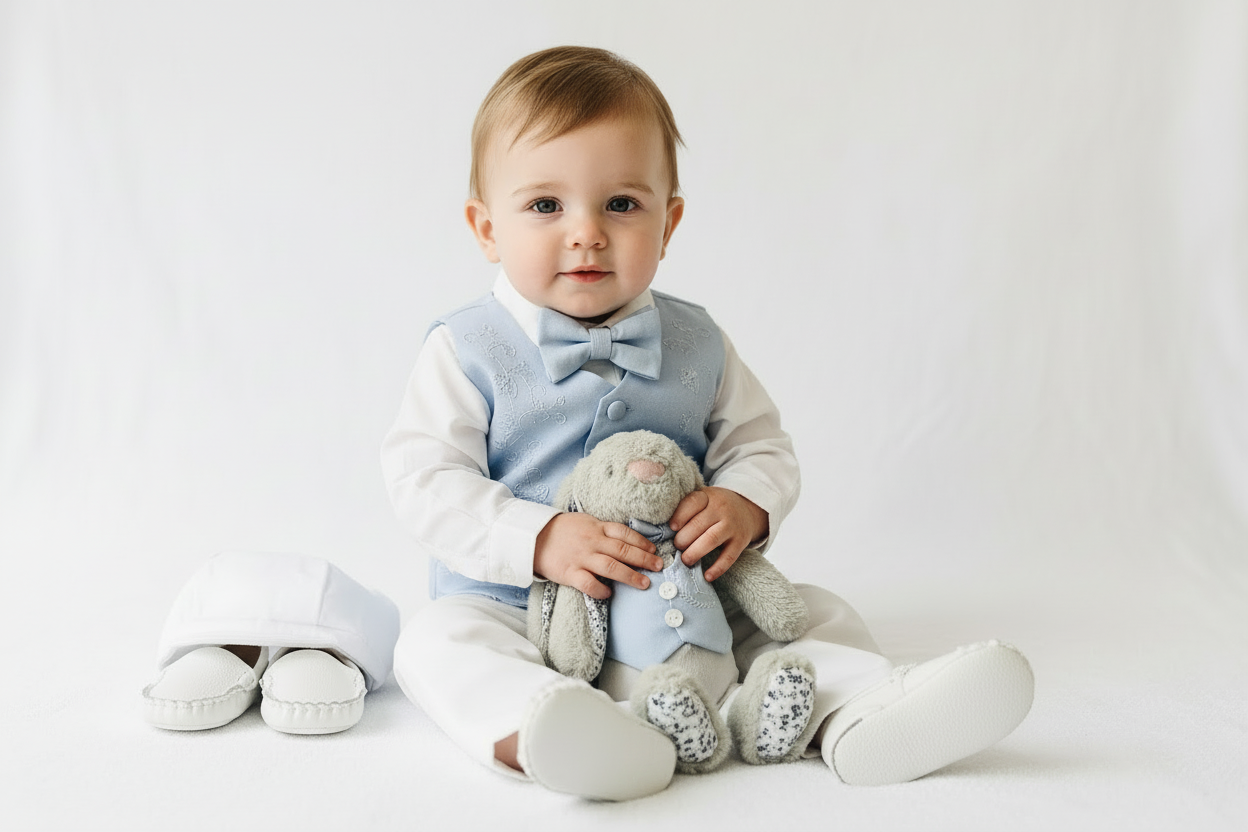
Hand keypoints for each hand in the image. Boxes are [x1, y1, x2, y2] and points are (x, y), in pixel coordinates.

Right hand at [533, 512, 661, 600]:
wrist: (532, 537)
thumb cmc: (561, 530)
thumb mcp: (584, 521)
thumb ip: (603, 529)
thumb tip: (624, 538)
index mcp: (597, 527)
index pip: (625, 533)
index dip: (642, 542)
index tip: (654, 549)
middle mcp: (592, 542)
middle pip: (623, 550)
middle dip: (644, 559)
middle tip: (659, 566)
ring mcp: (581, 558)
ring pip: (611, 567)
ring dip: (630, 576)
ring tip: (645, 584)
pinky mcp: (570, 573)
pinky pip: (589, 583)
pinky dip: (601, 590)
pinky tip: (610, 593)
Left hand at [670, 487, 768, 580]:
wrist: (747, 510)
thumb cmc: (716, 507)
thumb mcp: (704, 499)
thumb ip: (687, 509)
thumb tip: (663, 530)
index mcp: (708, 497)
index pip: (692, 503)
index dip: (679, 516)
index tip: (671, 527)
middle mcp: (721, 509)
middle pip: (698, 525)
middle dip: (682, 539)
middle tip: (676, 547)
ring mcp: (732, 526)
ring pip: (711, 540)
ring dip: (694, 552)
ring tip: (685, 560)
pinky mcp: (740, 542)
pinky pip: (728, 557)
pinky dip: (717, 568)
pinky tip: (707, 576)